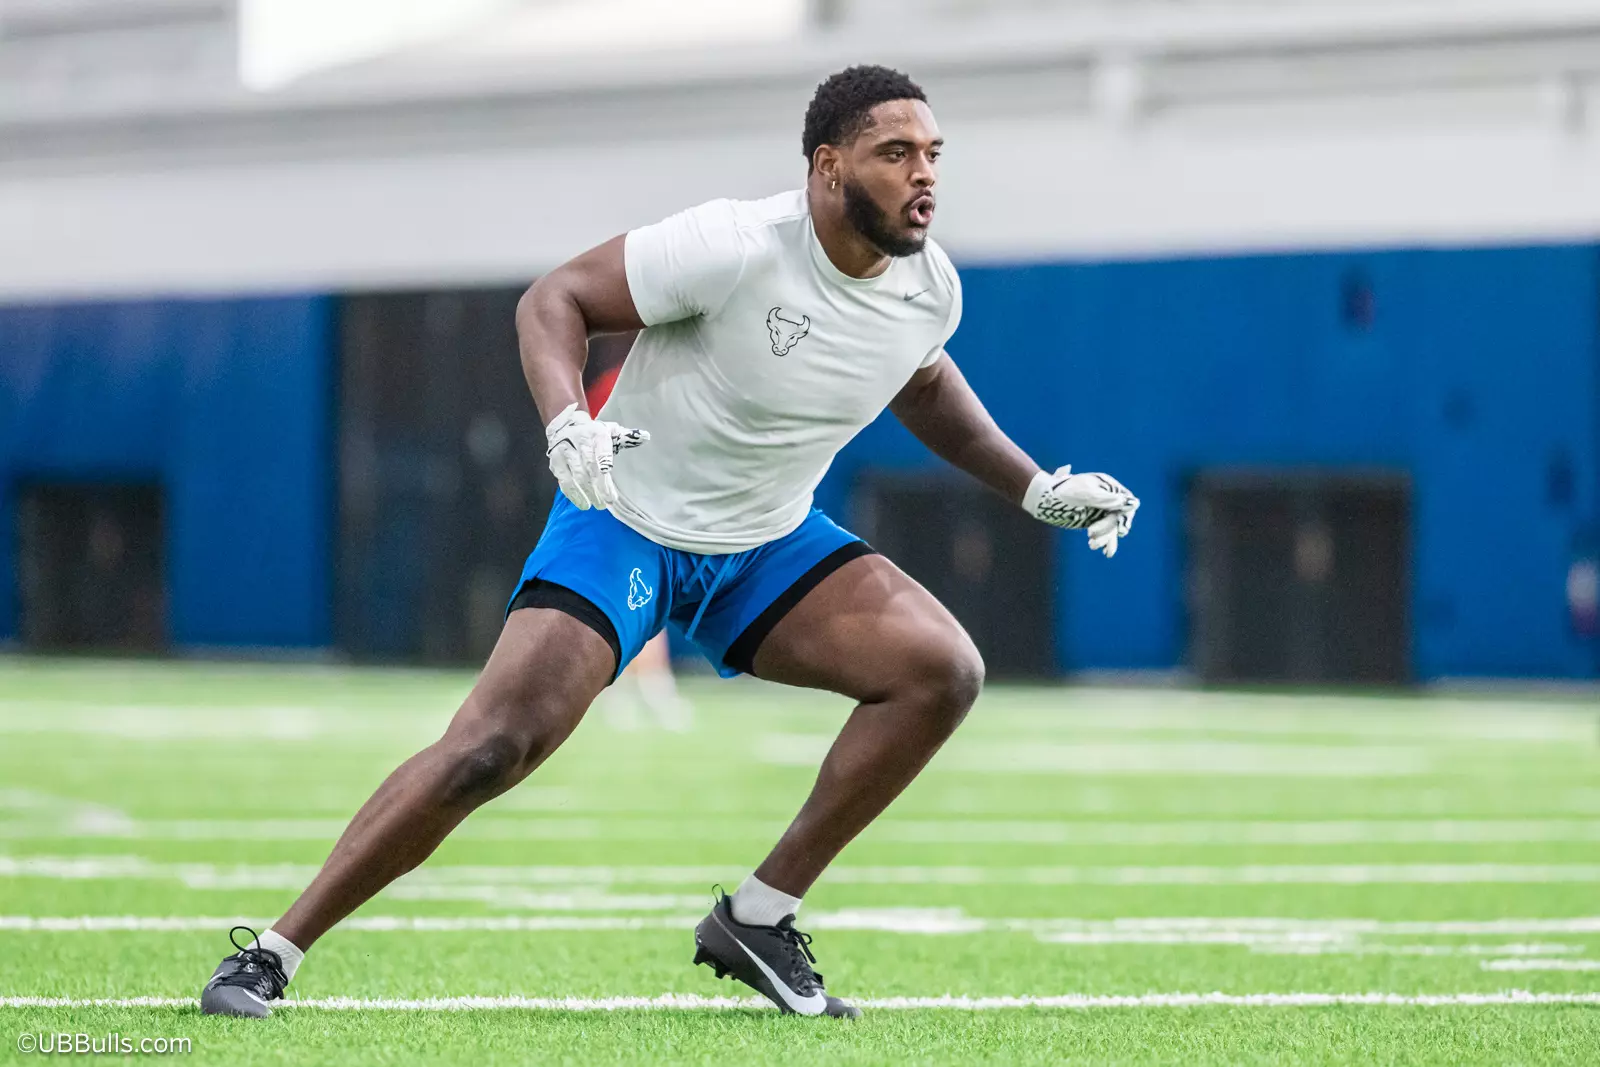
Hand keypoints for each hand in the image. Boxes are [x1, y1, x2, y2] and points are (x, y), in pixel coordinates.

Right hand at [545, 402, 649, 509]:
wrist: (565, 425)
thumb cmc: (594, 433)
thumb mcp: (611, 430)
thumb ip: (627, 436)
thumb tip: (645, 437)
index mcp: (596, 433)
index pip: (601, 451)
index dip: (604, 463)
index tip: (608, 476)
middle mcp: (578, 441)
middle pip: (589, 467)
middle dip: (598, 485)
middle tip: (607, 501)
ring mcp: (565, 451)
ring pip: (577, 475)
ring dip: (587, 492)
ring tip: (597, 505)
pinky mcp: (555, 462)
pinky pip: (564, 480)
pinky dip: (573, 494)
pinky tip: (583, 503)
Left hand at [1023, 465, 1139, 557]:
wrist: (1045, 499)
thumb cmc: (1065, 491)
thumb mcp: (1086, 493)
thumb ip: (1108, 499)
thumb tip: (1133, 503)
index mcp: (1109, 486)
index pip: (1126, 502)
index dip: (1125, 516)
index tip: (1120, 527)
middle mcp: (1108, 498)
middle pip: (1118, 517)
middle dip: (1107, 527)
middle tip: (1090, 533)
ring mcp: (1101, 511)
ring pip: (1111, 528)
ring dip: (1104, 538)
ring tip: (1091, 545)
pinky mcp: (1094, 521)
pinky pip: (1105, 533)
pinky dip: (1106, 542)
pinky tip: (1106, 553)